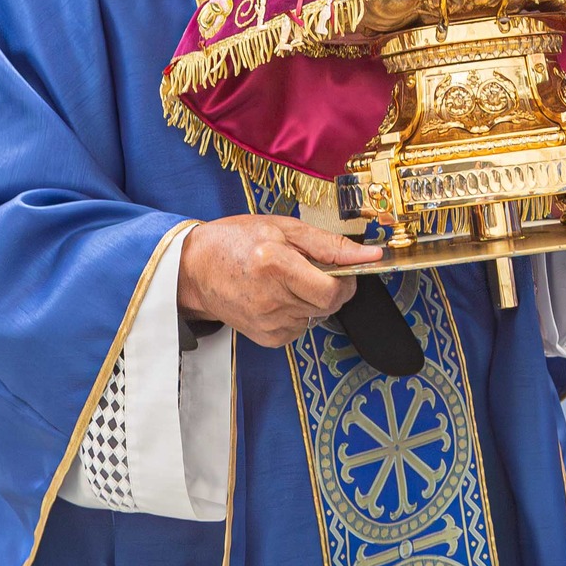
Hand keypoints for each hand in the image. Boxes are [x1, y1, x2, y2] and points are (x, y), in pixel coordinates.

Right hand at [177, 216, 382, 348]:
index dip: (346, 280)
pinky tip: (277, 296)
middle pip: (328, 304)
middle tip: (309, 269)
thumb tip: (370, 255)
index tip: (343, 269)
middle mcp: (271, 298)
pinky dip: (298, 312)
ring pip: (317, 316)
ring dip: (312, 299)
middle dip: (330, 287)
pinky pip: (301, 327)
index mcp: (274, 264)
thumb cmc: (236, 241)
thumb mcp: (283, 228)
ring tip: (286, 280)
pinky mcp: (266, 337)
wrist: (194, 269)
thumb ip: (329, 244)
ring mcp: (267, 322)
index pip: (332, 290)